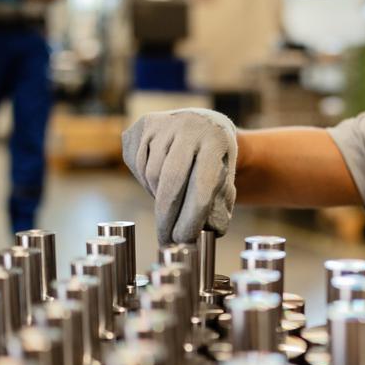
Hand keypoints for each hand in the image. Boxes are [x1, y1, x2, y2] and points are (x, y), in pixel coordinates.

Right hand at [122, 108, 237, 244]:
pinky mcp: (144, 124)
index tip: (183, 240)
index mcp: (216, 141)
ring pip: (152, 174)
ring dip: (158, 196)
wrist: (204, 123)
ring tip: (171, 201)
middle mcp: (190, 127)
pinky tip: (159, 180)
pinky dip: (145, 181)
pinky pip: (137, 164)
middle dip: (167, 217)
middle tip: (166, 240)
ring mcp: (165, 123)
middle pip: (171, 181)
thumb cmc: (216, 161)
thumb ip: (220, 205)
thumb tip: (211, 234)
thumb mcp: (226, 179)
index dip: (191, 218)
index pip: (202, 185)